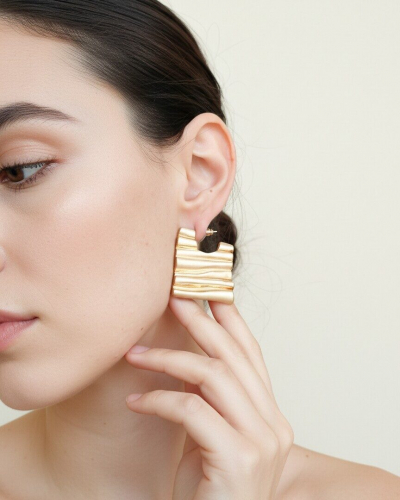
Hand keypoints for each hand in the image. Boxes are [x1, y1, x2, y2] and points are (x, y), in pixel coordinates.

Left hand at [125, 296, 293, 499]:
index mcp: (268, 414)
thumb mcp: (212, 436)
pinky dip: (159, 399)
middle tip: (173, 296)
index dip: (230, 317)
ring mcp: (262, 442)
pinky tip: (135, 399)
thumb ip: (211, 398)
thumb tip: (186, 353)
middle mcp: (273, 423)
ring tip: (135, 353)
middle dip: (200, 320)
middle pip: (233, 354)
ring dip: (169, 358)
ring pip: (213, 374)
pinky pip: (192, 409)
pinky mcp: (239, 458)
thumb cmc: (209, 489)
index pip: (251, 352)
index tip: (208, 288)